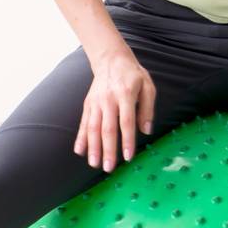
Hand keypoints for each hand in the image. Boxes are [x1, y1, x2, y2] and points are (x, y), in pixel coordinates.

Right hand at [74, 48, 157, 171]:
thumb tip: (146, 130)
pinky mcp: (88, 104)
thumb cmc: (133, 75)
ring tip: (94, 164)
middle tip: (109, 168)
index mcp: (126, 94)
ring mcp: (96, 102)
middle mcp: (108, 99)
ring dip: (93, 147)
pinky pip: (83, 123)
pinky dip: (81, 138)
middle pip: (107, 128)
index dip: (127, 140)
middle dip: (108, 149)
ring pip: (93, 127)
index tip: (128, 156)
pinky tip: (79, 151)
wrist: (111, 60)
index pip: (126, 121)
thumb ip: (148, 108)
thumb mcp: (148, 86)